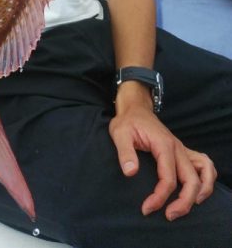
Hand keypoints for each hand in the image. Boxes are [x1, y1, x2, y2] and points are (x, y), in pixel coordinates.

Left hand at [109, 97, 216, 220]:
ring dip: (201, 192)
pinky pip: (204, 164)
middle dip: (184, 203)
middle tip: (168, 216)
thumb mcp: (120, 133)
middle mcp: (178, 147)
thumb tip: (131, 172)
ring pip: (205, 172)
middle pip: (191, 180)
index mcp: (163, 144)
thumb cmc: (128, 122)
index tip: (146, 209)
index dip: (159, 197)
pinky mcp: (182, 151)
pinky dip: (206, 179)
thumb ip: (125, 153)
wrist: (135, 109)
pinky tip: (197, 191)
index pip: (168, 178)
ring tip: (186, 207)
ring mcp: (182, 149)